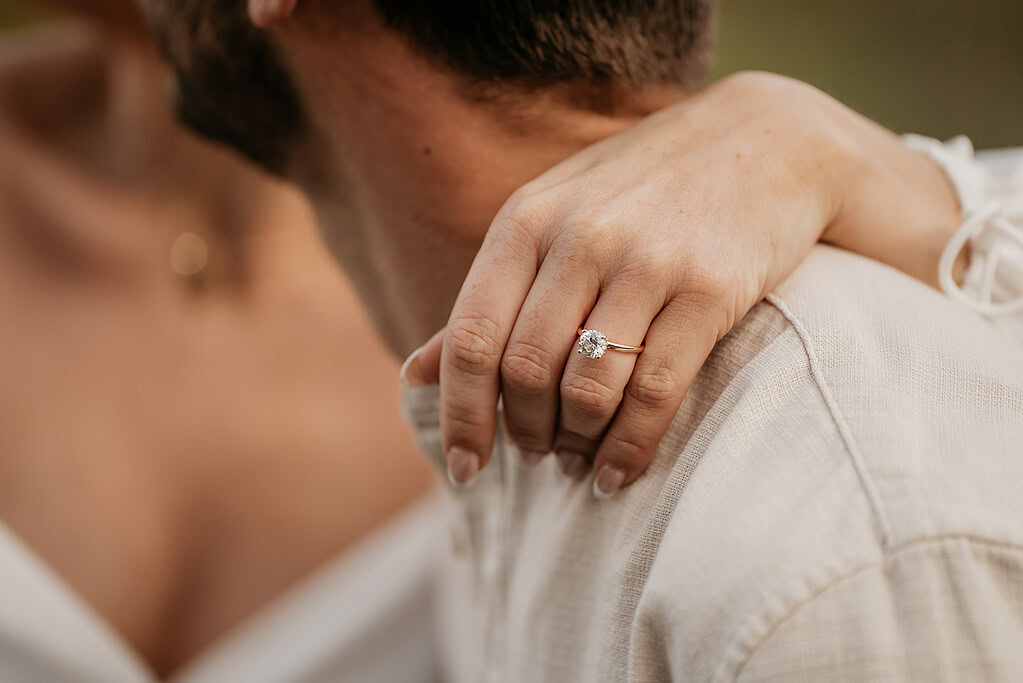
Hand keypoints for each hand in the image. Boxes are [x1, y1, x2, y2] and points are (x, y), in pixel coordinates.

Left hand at [406, 71, 960, 494]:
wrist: (765, 141)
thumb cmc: (641, 191)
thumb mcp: (552, 219)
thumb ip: (488, 295)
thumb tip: (414, 371)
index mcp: (526, 219)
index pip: (471, 337)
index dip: (459, 414)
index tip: (464, 468)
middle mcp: (580, 236)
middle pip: (527, 369)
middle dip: (523, 432)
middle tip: (534, 457)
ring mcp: (648, 260)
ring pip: (588, 387)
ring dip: (574, 444)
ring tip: (574, 462)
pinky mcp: (712, 286)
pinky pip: (656, 391)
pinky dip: (631, 448)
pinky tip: (619, 472)